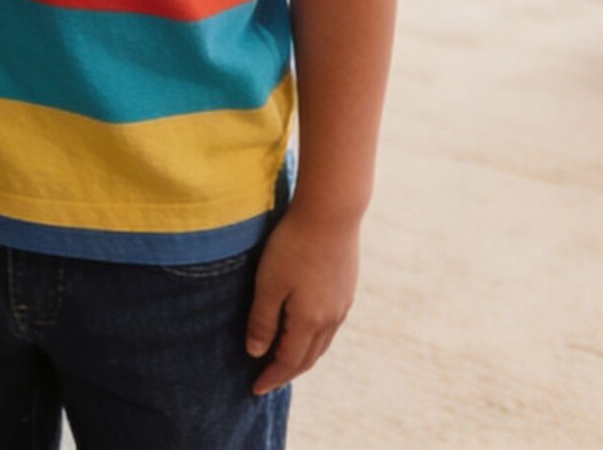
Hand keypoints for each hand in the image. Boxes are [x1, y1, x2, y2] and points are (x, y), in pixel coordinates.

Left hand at [244, 211, 360, 395]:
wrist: (331, 211)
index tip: (255, 389)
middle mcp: (331, 318)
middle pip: (308, 358)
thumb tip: (256, 352)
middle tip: (267, 380)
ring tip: (284, 361)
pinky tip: (305, 331)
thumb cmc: (293, 245)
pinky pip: (330, 327)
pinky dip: (314, 339)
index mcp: (310, 321)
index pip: (289, 362)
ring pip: (322, 344)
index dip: (271, 377)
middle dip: (287, 372)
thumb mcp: (268, 284)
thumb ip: (262, 321)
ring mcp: (343, 304)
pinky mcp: (347, 289)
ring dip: (302, 357)